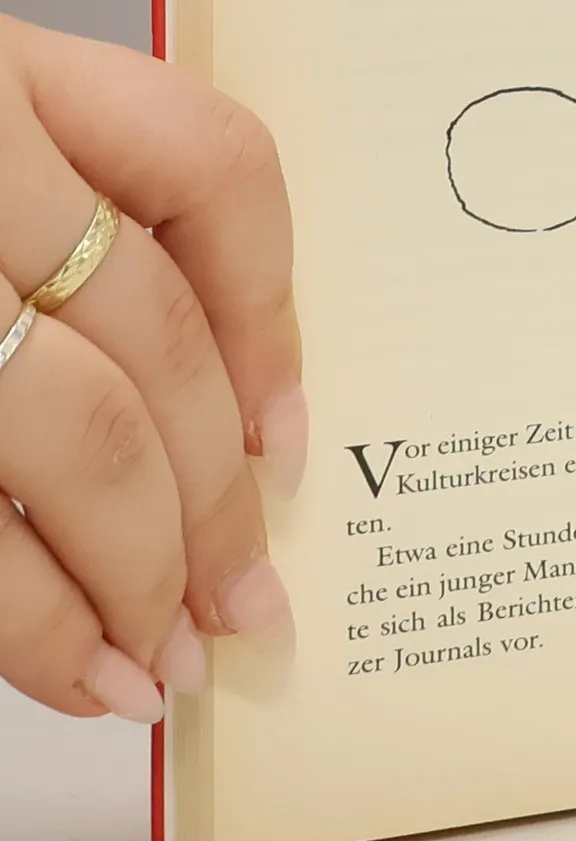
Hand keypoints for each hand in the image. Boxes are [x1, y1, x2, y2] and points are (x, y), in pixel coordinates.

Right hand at [0, 15, 300, 723]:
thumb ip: (41, 218)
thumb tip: (211, 423)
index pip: (212, 167)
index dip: (272, 316)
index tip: (284, 434)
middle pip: (151, 338)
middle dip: (214, 499)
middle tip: (246, 605)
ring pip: (73, 436)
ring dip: (140, 574)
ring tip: (167, 666)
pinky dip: (26, 618)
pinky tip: (74, 672)